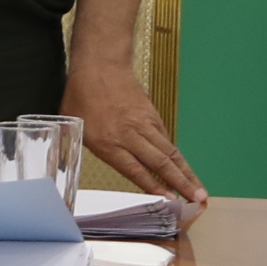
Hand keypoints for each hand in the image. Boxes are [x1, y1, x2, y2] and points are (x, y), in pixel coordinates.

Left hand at [65, 59, 203, 206]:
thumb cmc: (82, 95)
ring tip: (199, 189)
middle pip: (160, 162)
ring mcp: (144, 124)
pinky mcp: (152, 115)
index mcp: (108, 142)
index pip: (135, 169)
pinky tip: (184, 168)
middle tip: (198, 199)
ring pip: (169, 151)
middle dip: (181, 183)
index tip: (170, 200)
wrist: (101, 65)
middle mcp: (130, 135)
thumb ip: (79, 150)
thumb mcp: (74, 126)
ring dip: (186, 172)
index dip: (154, 186)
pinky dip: (176, 155)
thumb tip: (67, 166)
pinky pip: (165, 139)